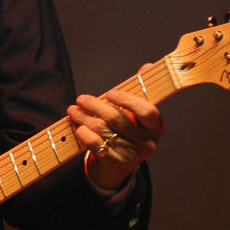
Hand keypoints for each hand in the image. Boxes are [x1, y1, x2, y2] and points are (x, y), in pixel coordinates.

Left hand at [67, 65, 165, 190]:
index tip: (110, 93)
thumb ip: (140, 90)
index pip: (147, 112)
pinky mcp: (116, 162)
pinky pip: (97, 146)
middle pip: (119, 120)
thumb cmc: (130, 129)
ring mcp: (132, 154)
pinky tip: (78, 127)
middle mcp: (147, 142)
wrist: (122, 163)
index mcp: (156, 126)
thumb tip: (147, 66)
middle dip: (96, 107)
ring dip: (84, 118)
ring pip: (104, 131)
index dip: (128, 100)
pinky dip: (85, 135)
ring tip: (73, 110)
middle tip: (81, 99)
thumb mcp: (138, 112)